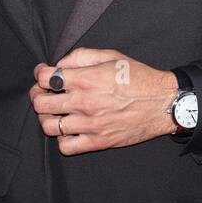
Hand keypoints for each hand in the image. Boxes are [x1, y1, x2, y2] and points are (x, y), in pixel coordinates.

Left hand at [30, 48, 178, 154]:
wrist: (162, 103)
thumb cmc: (138, 78)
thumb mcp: (111, 56)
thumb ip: (82, 56)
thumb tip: (60, 64)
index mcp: (87, 78)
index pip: (45, 77)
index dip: (40, 73)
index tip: (43, 74)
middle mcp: (84, 102)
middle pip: (41, 103)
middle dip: (38, 95)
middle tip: (44, 92)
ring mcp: (90, 124)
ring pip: (49, 126)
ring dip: (47, 117)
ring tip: (54, 111)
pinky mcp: (97, 142)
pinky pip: (66, 146)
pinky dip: (62, 138)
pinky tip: (69, 128)